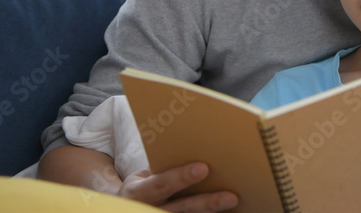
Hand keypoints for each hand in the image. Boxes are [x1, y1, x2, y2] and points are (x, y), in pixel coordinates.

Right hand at [118, 162, 238, 211]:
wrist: (126, 208)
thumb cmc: (143, 185)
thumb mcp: (144, 176)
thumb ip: (165, 168)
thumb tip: (202, 153)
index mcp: (138, 192)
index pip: (161, 184)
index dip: (181, 177)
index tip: (204, 168)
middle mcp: (147, 209)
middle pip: (182, 208)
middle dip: (207, 202)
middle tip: (231, 197)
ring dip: (213, 212)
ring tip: (234, 204)